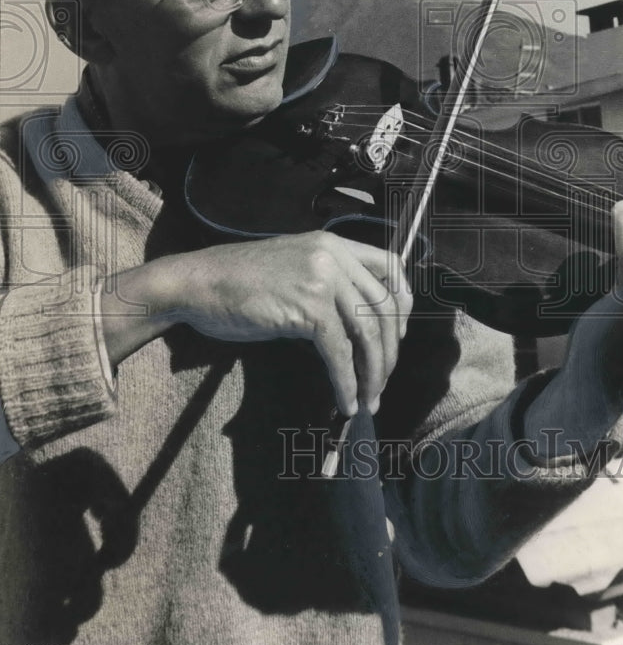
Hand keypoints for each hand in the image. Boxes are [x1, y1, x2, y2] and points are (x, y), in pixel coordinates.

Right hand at [162, 231, 411, 415]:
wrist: (198, 283)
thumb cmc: (241, 282)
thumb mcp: (296, 268)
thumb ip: (331, 283)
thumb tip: (362, 326)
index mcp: (335, 244)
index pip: (392, 267)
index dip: (403, 305)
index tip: (397, 335)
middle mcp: (334, 256)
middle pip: (384, 307)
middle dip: (389, 351)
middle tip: (382, 382)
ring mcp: (321, 279)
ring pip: (367, 333)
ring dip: (373, 373)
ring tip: (369, 399)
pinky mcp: (306, 308)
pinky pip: (339, 353)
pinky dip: (346, 382)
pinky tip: (345, 401)